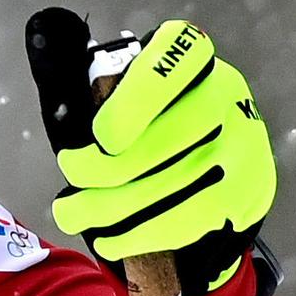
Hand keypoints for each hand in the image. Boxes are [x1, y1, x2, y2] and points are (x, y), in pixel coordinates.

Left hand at [42, 20, 272, 295]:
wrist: (229, 163)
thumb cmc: (159, 118)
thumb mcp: (135, 86)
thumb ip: (101, 83)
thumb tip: (49, 72)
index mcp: (194, 56)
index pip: (174, 58)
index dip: (137, 102)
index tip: (100, 136)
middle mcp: (226, 93)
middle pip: (166, 136)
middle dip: (104, 165)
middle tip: (70, 172)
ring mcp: (243, 145)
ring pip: (170, 185)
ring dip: (110, 206)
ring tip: (70, 213)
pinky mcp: (246, 192)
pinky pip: (187, 220)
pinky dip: (139, 235)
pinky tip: (107, 238)